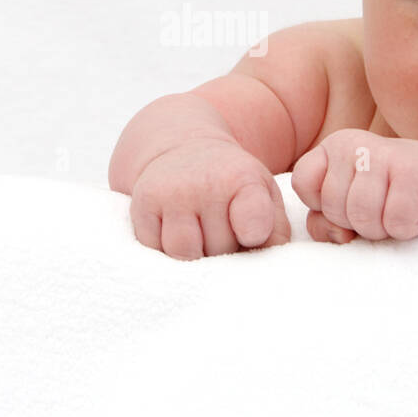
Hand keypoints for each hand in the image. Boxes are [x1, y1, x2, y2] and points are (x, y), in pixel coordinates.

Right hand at [128, 138, 292, 259]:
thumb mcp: (264, 195)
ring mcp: (169, 193)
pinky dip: (165, 250)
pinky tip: (175, 230)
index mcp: (241, 178)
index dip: (254, 235)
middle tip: (221, 228)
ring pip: (183, 254)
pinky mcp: (141, 205)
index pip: (253, 222)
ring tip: (199, 235)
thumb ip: (276, 231)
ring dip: (193, 254)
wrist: (184, 149)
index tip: (251, 234)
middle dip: (223, 250)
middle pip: (218, 250)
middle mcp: (203, 183)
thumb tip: (267, 267)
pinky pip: (154, 250)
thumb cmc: (230, 183)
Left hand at [290, 130, 417, 243]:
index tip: (345, 203)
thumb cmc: (384, 198)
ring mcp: (384, 155)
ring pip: (362, 216)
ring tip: (393, 212)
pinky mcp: (413, 174)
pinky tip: (414, 212)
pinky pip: (395, 222)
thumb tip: (338, 234)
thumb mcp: (344, 206)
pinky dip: (405, 229)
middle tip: (378, 210)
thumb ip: (324, 221)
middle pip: (333, 207)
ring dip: (380, 229)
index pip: (302, 184)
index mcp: (331, 147)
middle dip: (354, 222)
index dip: (321, 206)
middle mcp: (353, 144)